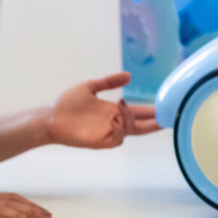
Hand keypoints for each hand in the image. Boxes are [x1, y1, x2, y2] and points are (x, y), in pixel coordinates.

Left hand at [45, 72, 160, 148]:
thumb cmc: (68, 103)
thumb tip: (129, 76)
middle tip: (167, 118)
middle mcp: (114, 123)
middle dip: (154, 123)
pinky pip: (117, 138)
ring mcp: (107, 133)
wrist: (51, 116)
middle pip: (140, 126)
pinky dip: (119, 128)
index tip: (166, 107)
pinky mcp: (99, 142)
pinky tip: (114, 118)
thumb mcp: (91, 87)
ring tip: (120, 108)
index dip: (152, 111)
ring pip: (129, 130)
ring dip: (130, 119)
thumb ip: (109, 82)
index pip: (138, 112)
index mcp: (114, 111)